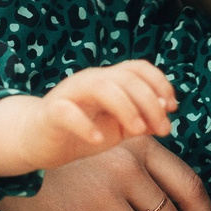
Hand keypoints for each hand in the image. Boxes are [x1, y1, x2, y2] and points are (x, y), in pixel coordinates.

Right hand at [0, 60, 175, 178]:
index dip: (160, 83)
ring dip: (126, 107)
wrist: (37, 141)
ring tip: (137, 130)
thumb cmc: (80, 133)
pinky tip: (99, 140)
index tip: (173, 108)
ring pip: (101, 86)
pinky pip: (68, 112)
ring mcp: (70, 93)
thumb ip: (140, 119)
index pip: (138, 68)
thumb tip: (166, 110)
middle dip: (150, 102)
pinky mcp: (51, 112)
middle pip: (126, 78)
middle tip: (162, 129)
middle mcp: (90, 80)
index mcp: (108, 80)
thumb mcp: (117, 128)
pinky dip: (86, 125)